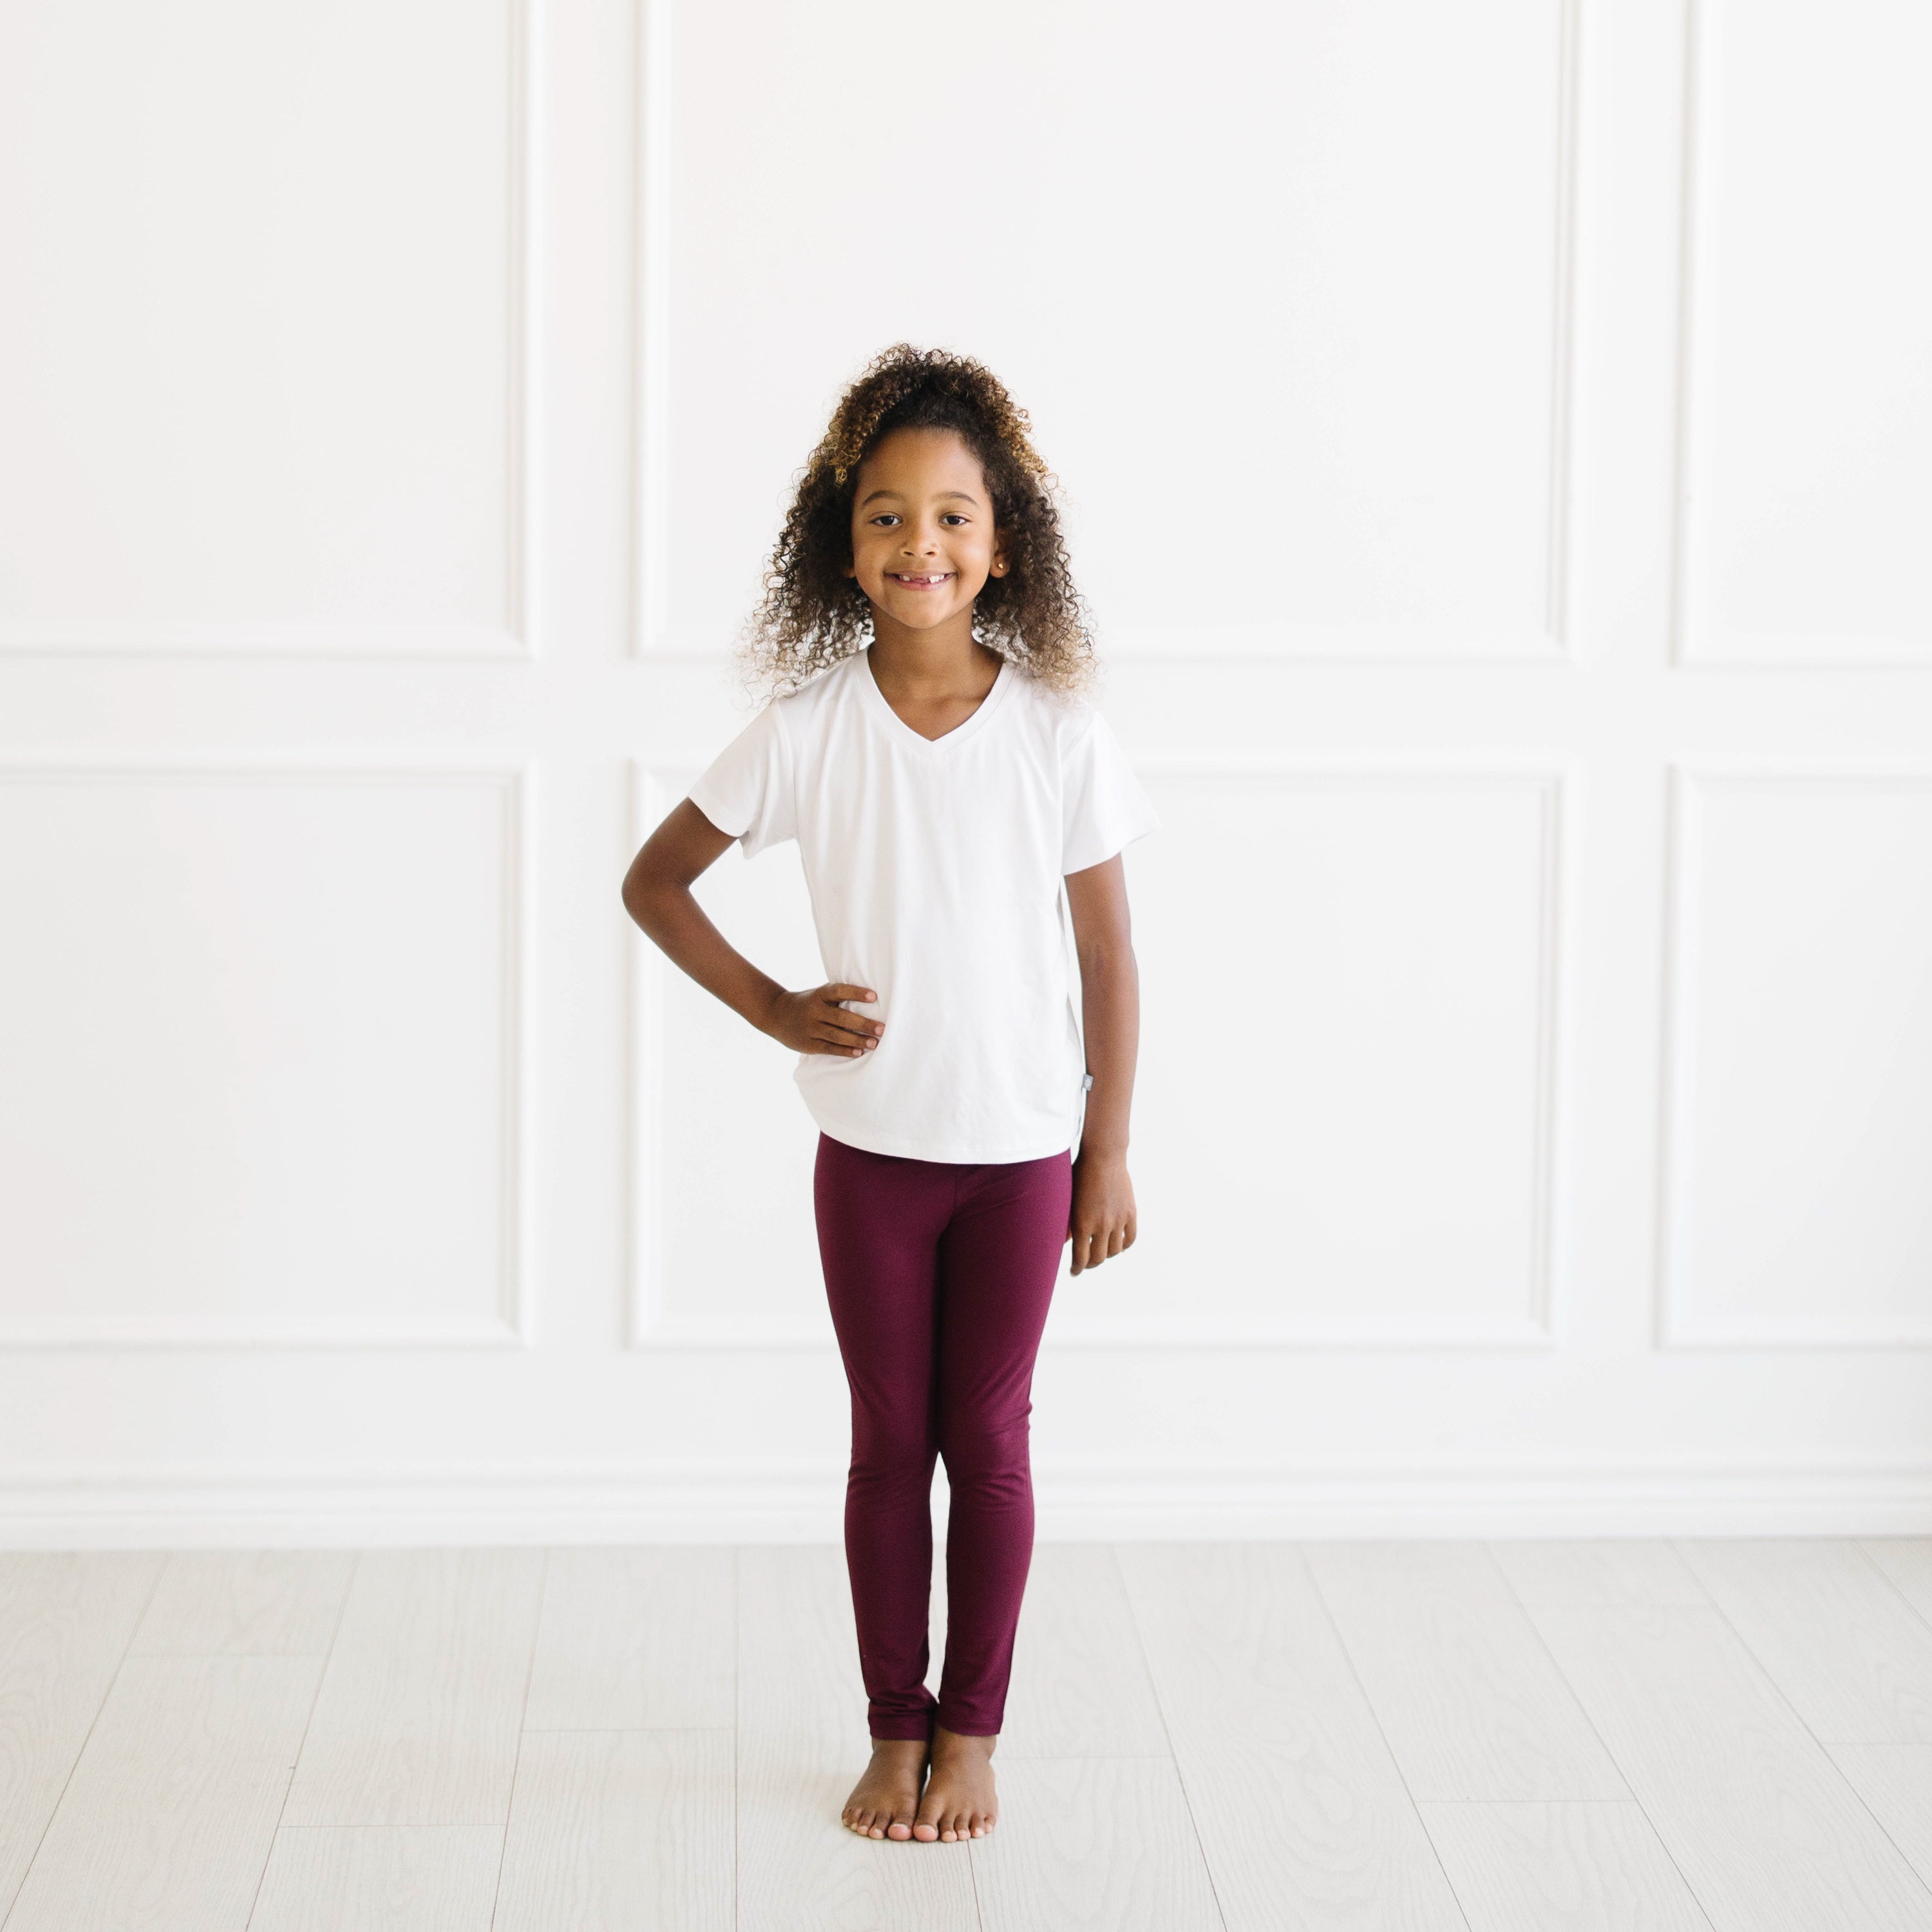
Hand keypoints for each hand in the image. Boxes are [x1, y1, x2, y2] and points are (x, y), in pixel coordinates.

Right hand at [761, 983, 884, 1057]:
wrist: (776, 1014)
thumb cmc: (809, 1003)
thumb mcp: (819, 994)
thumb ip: (838, 997)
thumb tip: (872, 1000)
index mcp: (820, 995)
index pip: (839, 991)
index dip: (856, 993)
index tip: (874, 996)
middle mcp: (815, 1010)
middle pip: (841, 1017)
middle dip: (863, 1023)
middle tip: (882, 1029)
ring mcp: (810, 1028)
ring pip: (837, 1035)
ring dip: (857, 1040)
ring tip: (874, 1043)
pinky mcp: (808, 1044)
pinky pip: (829, 1048)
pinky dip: (845, 1050)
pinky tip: (859, 1052)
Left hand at [1067, 1150, 1135, 1273]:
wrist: (1103, 1156)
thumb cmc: (1079, 1174)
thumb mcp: (1068, 1198)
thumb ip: (1066, 1223)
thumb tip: (1064, 1242)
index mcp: (1082, 1223)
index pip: (1080, 1258)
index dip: (1076, 1268)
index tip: (1074, 1271)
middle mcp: (1101, 1225)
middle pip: (1098, 1258)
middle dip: (1090, 1264)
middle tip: (1086, 1263)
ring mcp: (1118, 1220)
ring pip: (1114, 1251)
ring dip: (1106, 1255)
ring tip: (1101, 1252)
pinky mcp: (1130, 1213)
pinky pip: (1130, 1238)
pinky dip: (1123, 1245)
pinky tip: (1117, 1244)